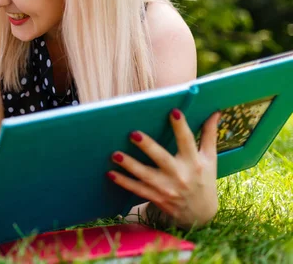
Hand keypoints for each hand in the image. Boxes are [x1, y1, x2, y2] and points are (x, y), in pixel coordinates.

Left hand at [107, 109, 220, 228]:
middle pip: (162, 159)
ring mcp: (167, 188)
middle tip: (133, 133)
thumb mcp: (210, 159)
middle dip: (148, 146)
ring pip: (146, 176)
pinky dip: (124, 182)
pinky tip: (110, 173)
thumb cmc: (204, 179)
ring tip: (115, 154)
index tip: (173, 112)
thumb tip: (215, 112)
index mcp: (195, 162)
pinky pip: (138, 190)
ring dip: (130, 165)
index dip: (181, 127)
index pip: (188, 141)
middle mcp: (181, 175)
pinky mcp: (157, 197)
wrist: (200, 214)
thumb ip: (210, 135)